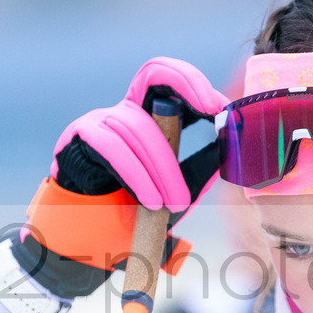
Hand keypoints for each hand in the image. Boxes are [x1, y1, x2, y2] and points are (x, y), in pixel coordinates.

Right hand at [15, 57, 227, 297]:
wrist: (95, 237)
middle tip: (213, 114)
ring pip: (138, 127)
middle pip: (152, 75)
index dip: (195, 83)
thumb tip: (232, 144)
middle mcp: (125, 108)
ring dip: (163, 168)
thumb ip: (203, 163)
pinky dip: (136, 175)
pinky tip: (150, 200)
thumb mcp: (180, 184)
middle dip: (187, 88)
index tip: (220, 108)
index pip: (171, 79)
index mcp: (151, 115)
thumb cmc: (139, 206)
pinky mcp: (79, 139)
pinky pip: (111, 149)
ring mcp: (100, 120)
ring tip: (176, 202)